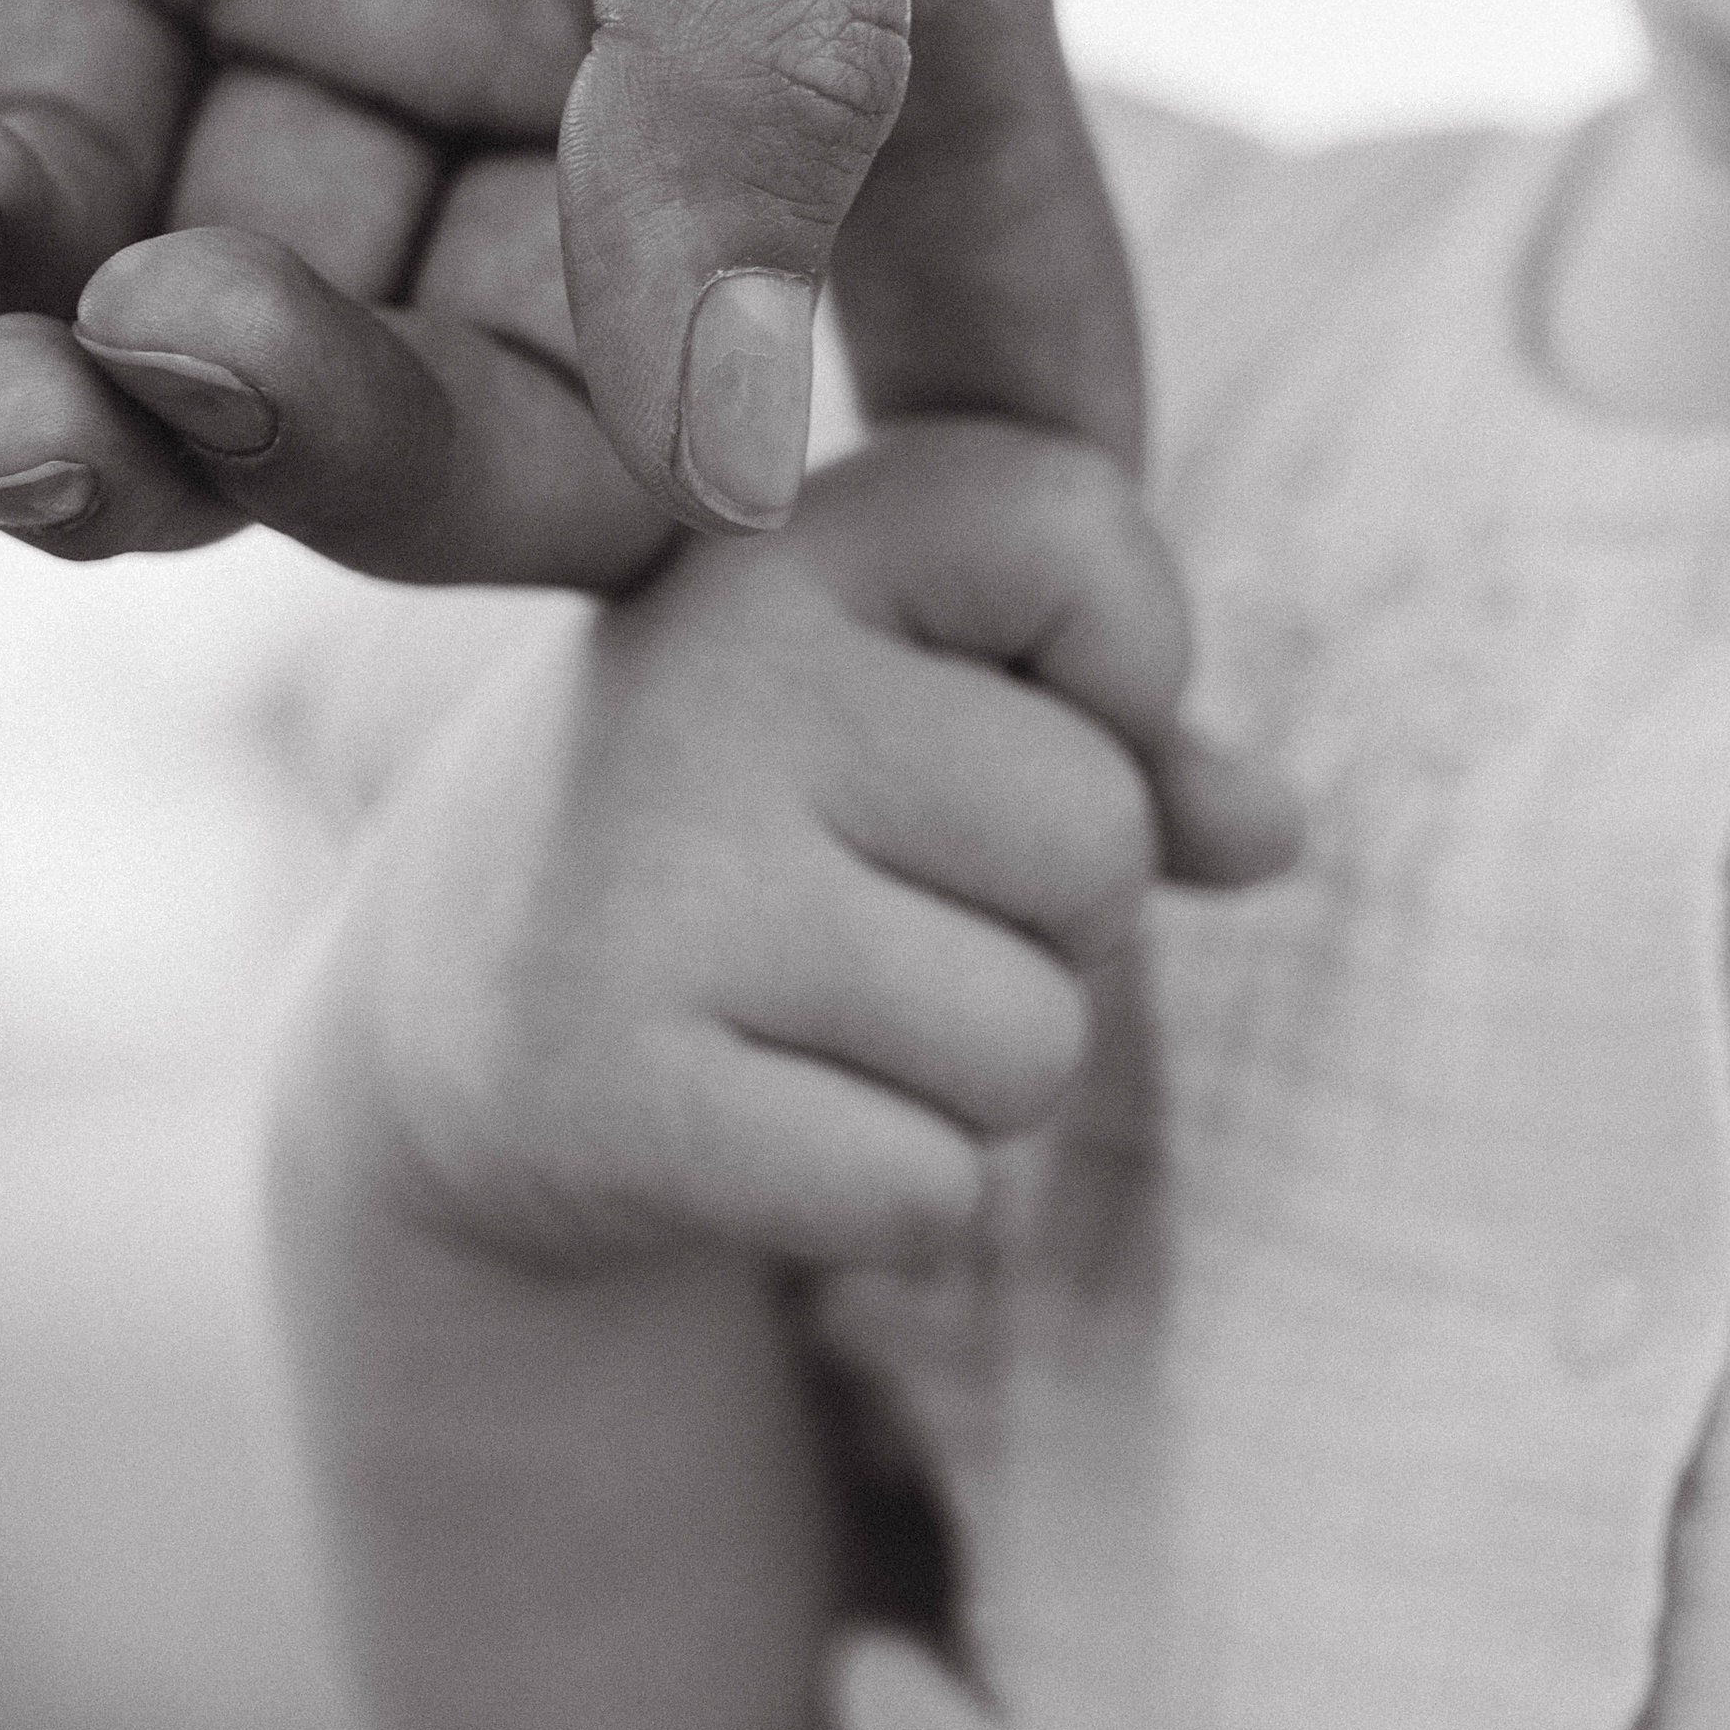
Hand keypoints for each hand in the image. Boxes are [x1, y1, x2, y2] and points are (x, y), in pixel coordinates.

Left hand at [0, 0, 1139, 585]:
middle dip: (376, 453)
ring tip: (8, 372)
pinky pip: (61, 147)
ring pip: (278, 310)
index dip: (970, 591)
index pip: (975, 363)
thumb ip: (766, 17)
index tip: (915, 773)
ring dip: (137, 406)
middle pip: (552, 398)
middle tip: (201, 363)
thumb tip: (750, 459)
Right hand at [322, 424, 1299, 1271]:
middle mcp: (703, 674)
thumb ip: (1126, 733)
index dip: (1113, 664)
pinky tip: (765, 1122)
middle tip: (877, 902)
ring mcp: (645, 886)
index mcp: (785, 535)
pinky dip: (891, 1196)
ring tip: (815, 1014)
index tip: (981, 706)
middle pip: (1099, 837)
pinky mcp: (612, 1096)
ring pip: (1032, 1042)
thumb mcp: (923, 708)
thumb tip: (1274, 831)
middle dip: (1051, 918)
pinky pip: (929, 1194)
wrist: (454, 1011)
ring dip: (973, 1072)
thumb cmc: (762, 820)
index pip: (1081, 533)